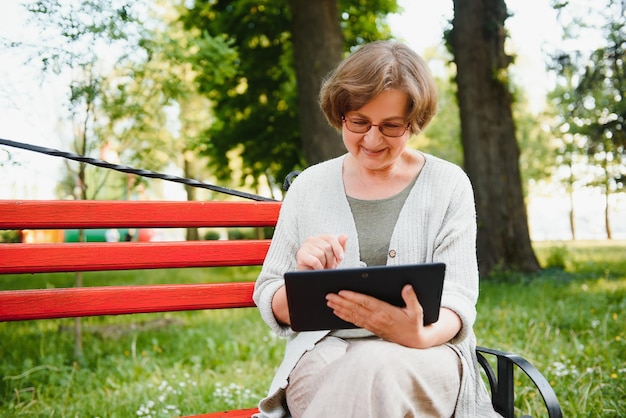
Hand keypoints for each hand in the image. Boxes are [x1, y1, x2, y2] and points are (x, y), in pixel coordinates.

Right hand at [296, 234, 347, 269]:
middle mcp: (311, 239)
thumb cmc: (323, 265)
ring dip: (324, 264)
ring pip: (320, 254)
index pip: (331, 238)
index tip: (340, 258)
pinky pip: (314, 261)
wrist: (312, 277)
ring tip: (322, 268)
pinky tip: (317, 270)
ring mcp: (305, 246)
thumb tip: (345, 236)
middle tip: (330, 266)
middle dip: (331, 259)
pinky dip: (318, 267)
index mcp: (320, 238)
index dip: (337, 248)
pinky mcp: (300, 255)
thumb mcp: (335, 256)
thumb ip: (341, 246)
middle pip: (327, 247)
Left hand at [326, 284, 460, 347]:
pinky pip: (355, 321)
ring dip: (339, 308)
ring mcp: (372, 324)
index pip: (366, 302)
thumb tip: (407, 286)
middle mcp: (377, 319)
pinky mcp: (371, 328)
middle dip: (340, 301)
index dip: (353, 297)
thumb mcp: (417, 311)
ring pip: (352, 315)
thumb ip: (411, 298)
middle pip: (355, 308)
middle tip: (329, 295)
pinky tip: (337, 312)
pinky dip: (345, 316)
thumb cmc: (414, 324)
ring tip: (329, 302)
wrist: (414, 341)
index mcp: (386, 312)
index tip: (342, 292)